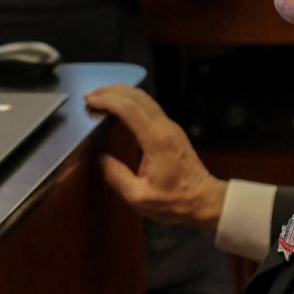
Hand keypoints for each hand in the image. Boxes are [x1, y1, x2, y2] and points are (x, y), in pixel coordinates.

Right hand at [84, 84, 227, 230]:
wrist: (204, 200)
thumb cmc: (174, 201)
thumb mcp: (138, 197)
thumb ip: (116, 176)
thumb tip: (99, 158)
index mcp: (157, 141)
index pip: (130, 109)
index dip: (108, 101)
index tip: (90, 101)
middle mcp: (165, 128)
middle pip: (137, 97)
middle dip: (111, 91)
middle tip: (89, 96)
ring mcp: (170, 126)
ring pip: (144, 98)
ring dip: (121, 93)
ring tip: (100, 97)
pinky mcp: (171, 130)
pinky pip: (148, 106)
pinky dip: (130, 101)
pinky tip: (118, 106)